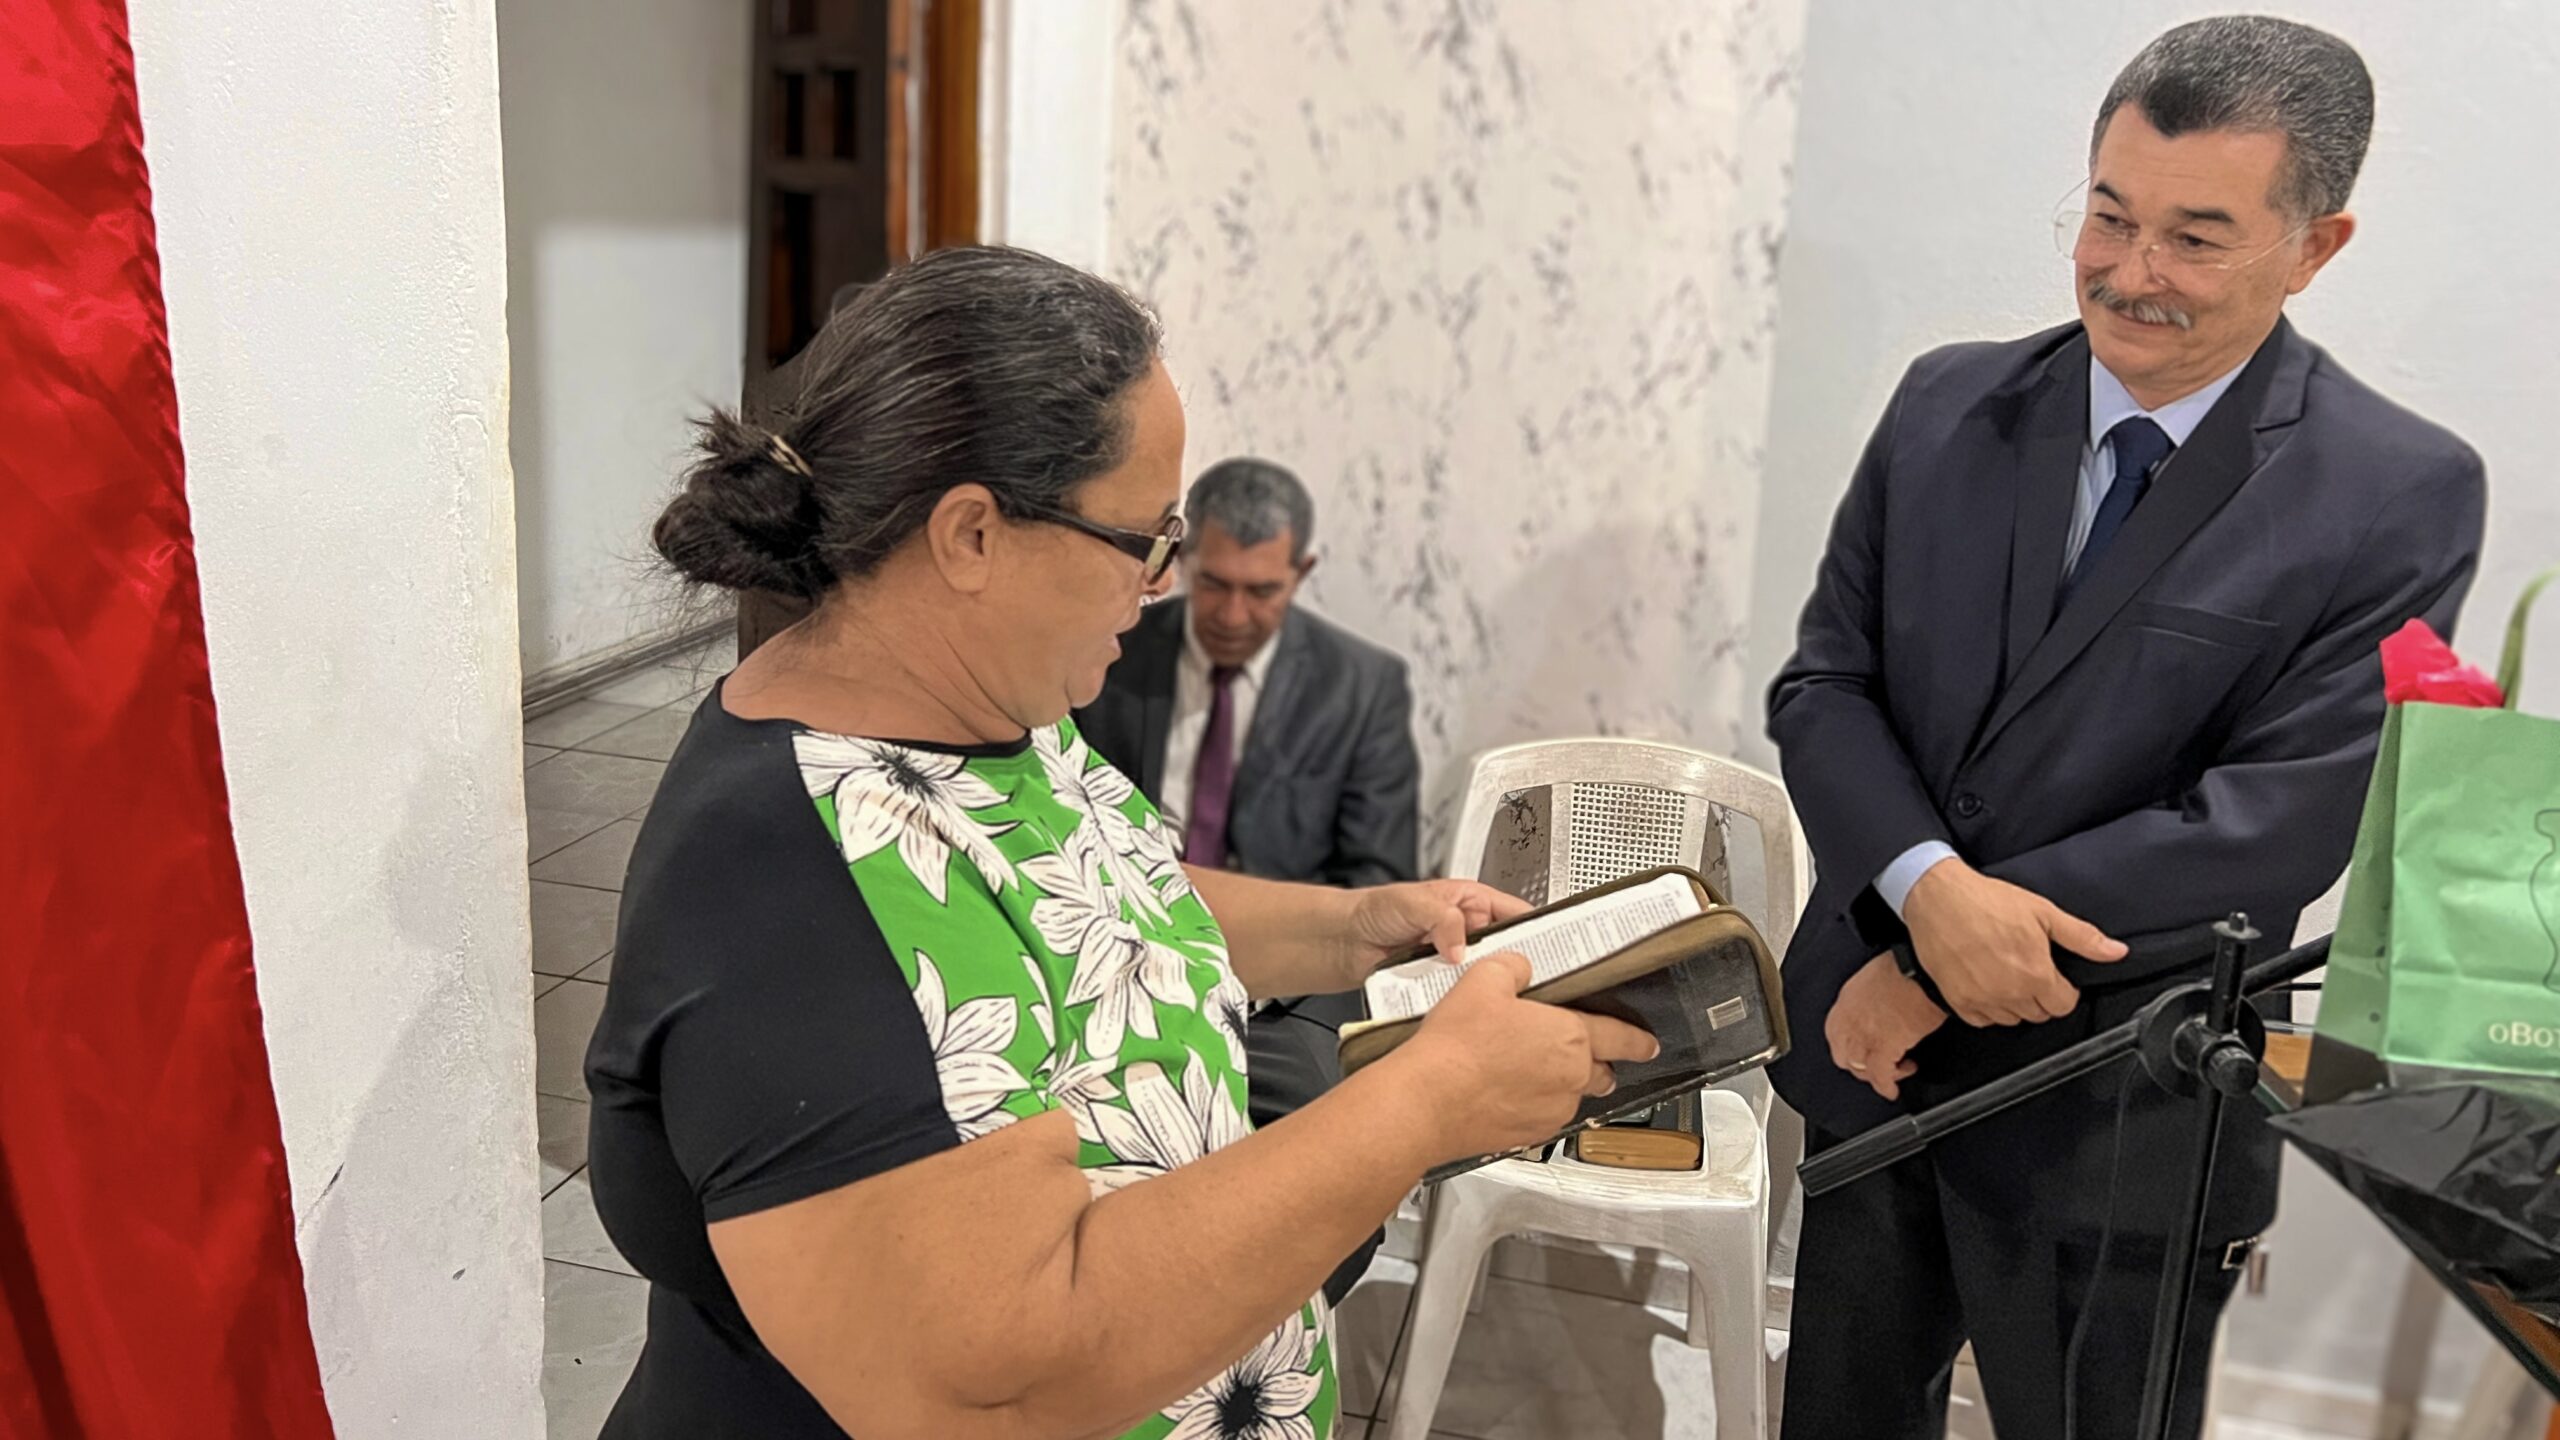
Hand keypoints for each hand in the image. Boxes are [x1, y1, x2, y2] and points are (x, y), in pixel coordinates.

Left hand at [1335, 879, 1533, 990]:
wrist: (1345, 941)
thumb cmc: (1375, 910)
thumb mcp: (1413, 902)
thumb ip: (1443, 917)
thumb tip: (1461, 946)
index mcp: (1473, 903)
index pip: (1519, 915)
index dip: (1539, 931)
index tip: (1552, 949)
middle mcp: (1469, 932)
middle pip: (1508, 952)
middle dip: (1514, 966)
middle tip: (1520, 979)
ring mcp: (1456, 960)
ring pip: (1485, 978)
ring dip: (1484, 986)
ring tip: (1491, 994)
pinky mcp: (1442, 984)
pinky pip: (1459, 995)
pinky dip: (1460, 1000)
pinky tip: (1463, 1005)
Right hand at [1391, 953, 1660, 1162]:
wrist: (1427, 1100)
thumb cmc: (1457, 1046)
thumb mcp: (1484, 979)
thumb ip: (1514, 967)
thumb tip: (1521, 968)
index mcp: (1570, 1037)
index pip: (1620, 1037)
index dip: (1637, 1040)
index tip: (1648, 1044)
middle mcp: (1570, 1079)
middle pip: (1600, 1072)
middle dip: (1596, 1063)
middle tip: (1573, 1051)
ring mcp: (1550, 1111)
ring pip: (1569, 1096)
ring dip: (1557, 1083)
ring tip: (1520, 1068)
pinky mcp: (1527, 1135)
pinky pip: (1541, 1115)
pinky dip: (1530, 1104)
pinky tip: (1501, 1089)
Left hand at [1826, 953, 1948, 1100]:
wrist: (1919, 971)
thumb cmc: (1906, 967)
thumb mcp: (1877, 978)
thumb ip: (1872, 997)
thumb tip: (1882, 1005)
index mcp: (1846, 1002)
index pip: (1835, 1034)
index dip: (1848, 1046)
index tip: (1860, 1050)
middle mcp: (1849, 1021)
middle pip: (1843, 1056)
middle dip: (1859, 1065)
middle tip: (1876, 1066)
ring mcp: (1863, 1037)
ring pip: (1860, 1069)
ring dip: (1876, 1075)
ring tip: (1894, 1073)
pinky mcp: (1883, 1049)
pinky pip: (1881, 1077)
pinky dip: (1887, 1087)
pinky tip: (1892, 1090)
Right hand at [1903, 858, 2125, 1026]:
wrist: (1938, 898)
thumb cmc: (1987, 901)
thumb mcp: (2043, 912)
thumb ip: (2082, 937)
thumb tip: (2116, 952)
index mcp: (2036, 975)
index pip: (2064, 1005)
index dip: (2064, 989)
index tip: (2053, 974)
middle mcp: (2010, 994)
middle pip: (2039, 1013)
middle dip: (2040, 995)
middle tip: (2027, 968)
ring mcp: (1982, 1000)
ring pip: (2012, 1019)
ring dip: (2014, 1002)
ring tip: (2004, 973)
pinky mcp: (1958, 1001)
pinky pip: (1983, 1019)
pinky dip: (1987, 1007)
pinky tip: (1985, 982)